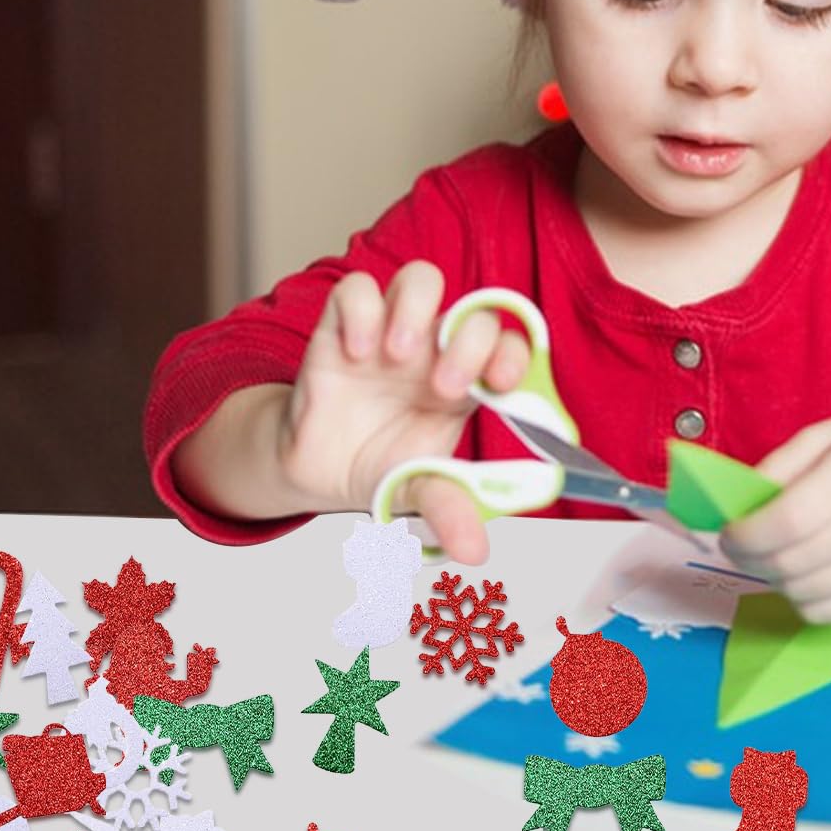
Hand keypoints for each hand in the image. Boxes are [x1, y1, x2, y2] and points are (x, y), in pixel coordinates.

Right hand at [278, 261, 530, 564]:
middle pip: (471, 310)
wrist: (318, 470)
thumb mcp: (417, 491)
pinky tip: (356, 353)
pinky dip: (361, 312)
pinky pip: (357, 289)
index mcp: (467, 381)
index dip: (512, 355)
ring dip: (417, 309)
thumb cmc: (381, 466)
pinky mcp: (342, 326)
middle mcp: (435, 349)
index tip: (501, 386)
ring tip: (400, 354)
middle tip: (443, 386)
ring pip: (420, 278)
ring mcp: (390, 332)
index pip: (506, 345)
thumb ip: (448, 510)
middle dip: (466, 342)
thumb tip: (474, 552)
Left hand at [717, 412, 830, 623]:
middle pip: (790, 563)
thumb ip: (782, 465)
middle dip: (748, 559)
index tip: (729, 531)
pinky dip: (800, 599)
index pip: (789, 522)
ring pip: (803, 594)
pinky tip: (800, 573)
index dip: (746, 534)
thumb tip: (738, 505)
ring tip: (772, 554)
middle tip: (739, 544)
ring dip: (772, 579)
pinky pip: (826, 614)